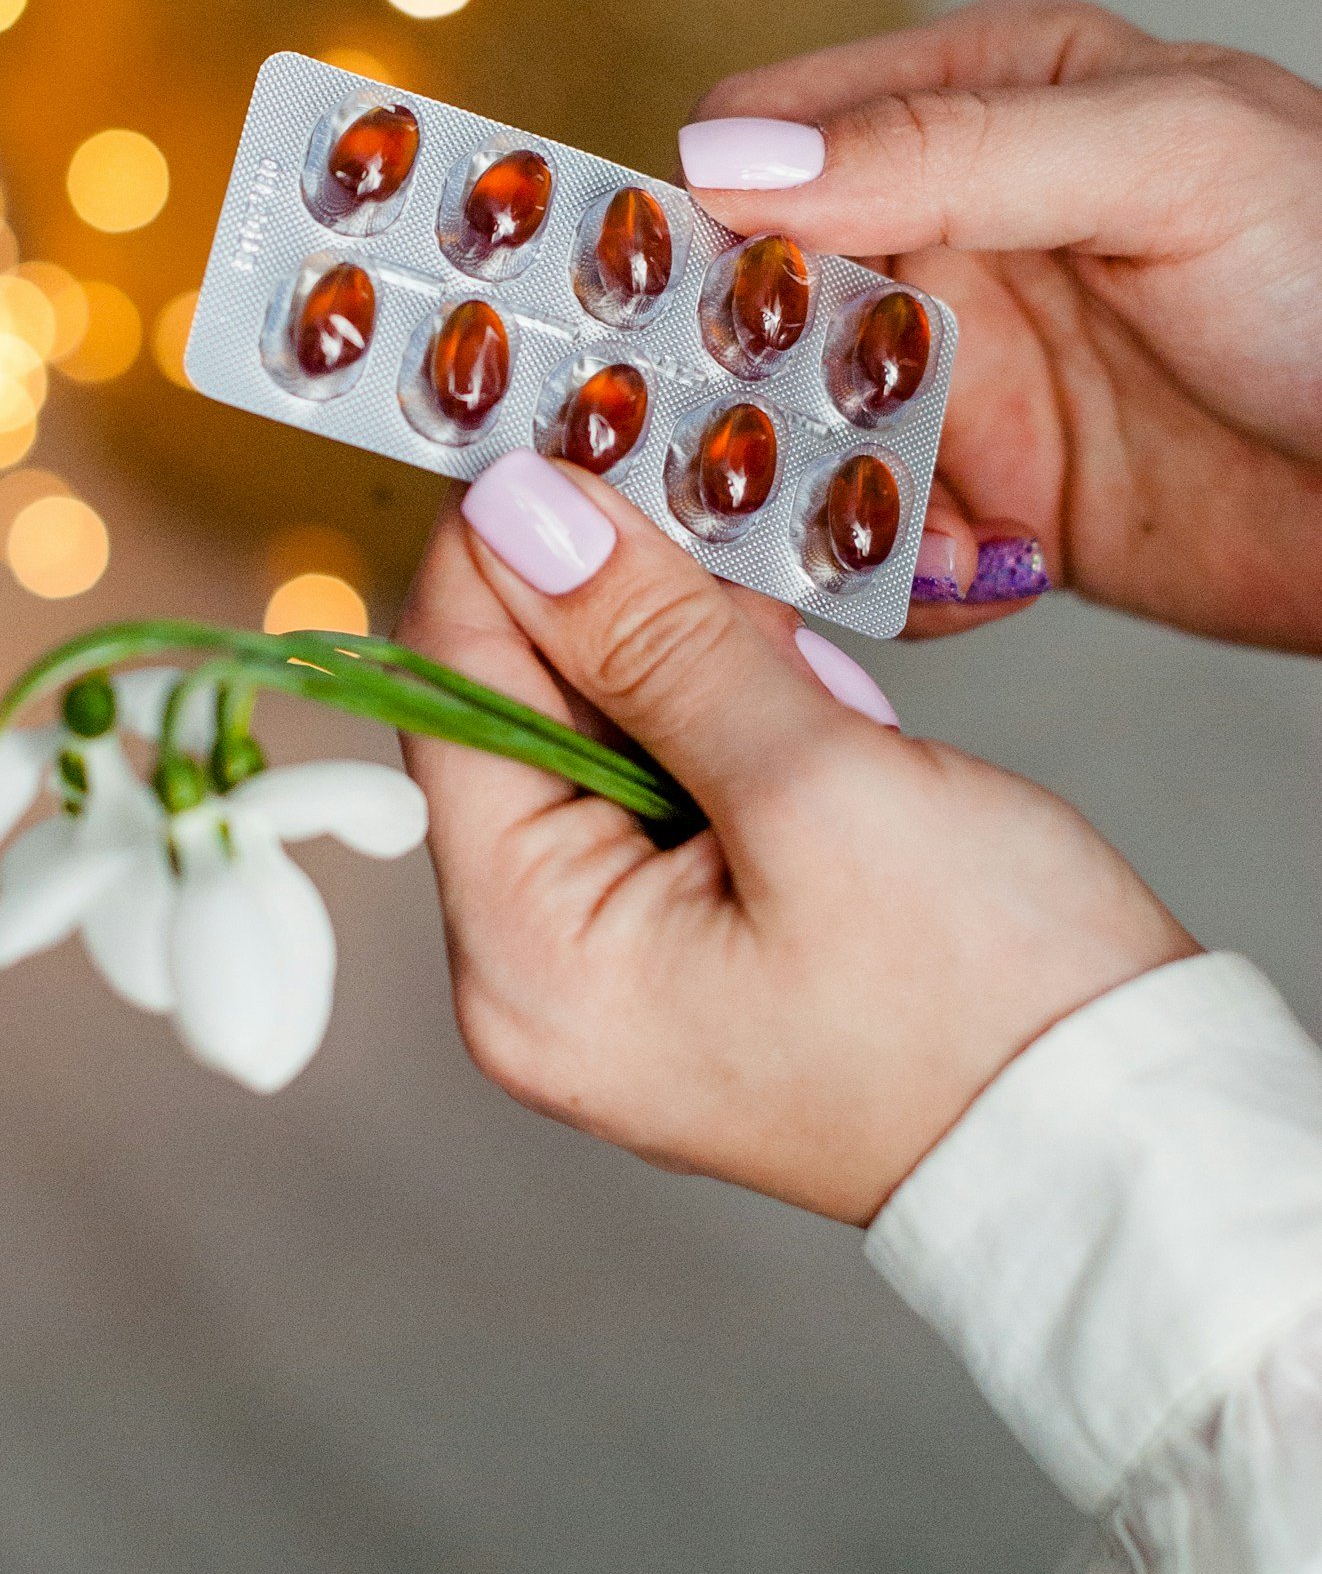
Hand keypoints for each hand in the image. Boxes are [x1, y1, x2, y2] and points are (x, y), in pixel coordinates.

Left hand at [397, 454, 1194, 1224]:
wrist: (1121, 1139)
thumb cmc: (989, 999)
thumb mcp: (814, 787)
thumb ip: (655, 641)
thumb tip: (524, 514)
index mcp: (528, 963)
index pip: (452, 700)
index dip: (500, 554)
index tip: (566, 435)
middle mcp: (538, 980)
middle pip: (518, 717)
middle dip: (613, 606)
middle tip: (710, 515)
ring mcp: (614, 973)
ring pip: (601, 739)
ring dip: (685, 657)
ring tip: (791, 644)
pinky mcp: (688, 949)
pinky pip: (666, 789)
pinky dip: (726, 719)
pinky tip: (806, 699)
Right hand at [680, 0, 1321, 650]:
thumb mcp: (1161, 162)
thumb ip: (944, 150)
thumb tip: (727, 162)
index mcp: (975, 99)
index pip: (759, 142)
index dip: (693, 226)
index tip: (657, 321)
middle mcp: (950, 231)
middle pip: (751, 307)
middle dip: (736, 391)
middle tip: (744, 461)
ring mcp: (969, 372)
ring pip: (797, 439)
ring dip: (819, 502)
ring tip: (924, 537)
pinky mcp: (999, 498)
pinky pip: (880, 541)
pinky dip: (898, 576)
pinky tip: (984, 579)